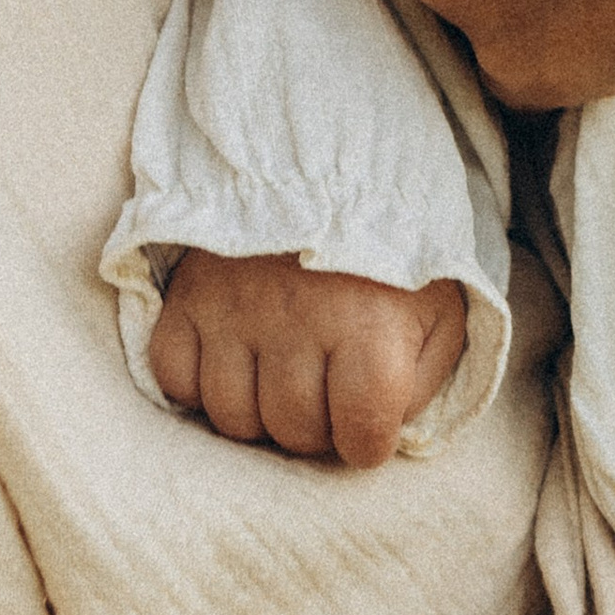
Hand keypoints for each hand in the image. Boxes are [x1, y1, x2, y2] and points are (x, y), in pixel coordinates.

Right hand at [151, 249, 467, 468]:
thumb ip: (423, 379)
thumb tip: (384, 431)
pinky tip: (233, 362)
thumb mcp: (439, 310)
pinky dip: (199, 384)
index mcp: (371, 327)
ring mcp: (236, 310)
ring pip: (232, 416)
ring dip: (259, 413)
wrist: (327, 169)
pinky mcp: (190, 296)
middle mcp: (300, 322)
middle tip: (326, 396)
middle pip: (293, 430)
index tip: (368, 428)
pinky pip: (175, 377)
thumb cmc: (392, 255)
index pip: (361, 432)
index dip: (367, 444)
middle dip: (315, 429)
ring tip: (282, 380)